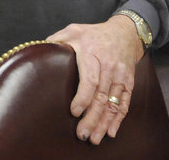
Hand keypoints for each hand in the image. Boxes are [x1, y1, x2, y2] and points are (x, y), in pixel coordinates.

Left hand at [47, 15, 143, 143]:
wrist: (126, 32)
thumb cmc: (94, 33)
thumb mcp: (74, 30)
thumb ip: (57, 39)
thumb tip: (40, 49)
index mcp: (93, 54)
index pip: (90, 80)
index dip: (83, 98)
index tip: (74, 112)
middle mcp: (109, 67)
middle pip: (101, 96)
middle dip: (92, 117)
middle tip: (82, 134)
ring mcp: (121, 76)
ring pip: (113, 103)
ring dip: (104, 122)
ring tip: (94, 138)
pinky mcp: (128, 83)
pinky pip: (124, 103)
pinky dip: (118, 119)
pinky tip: (111, 132)